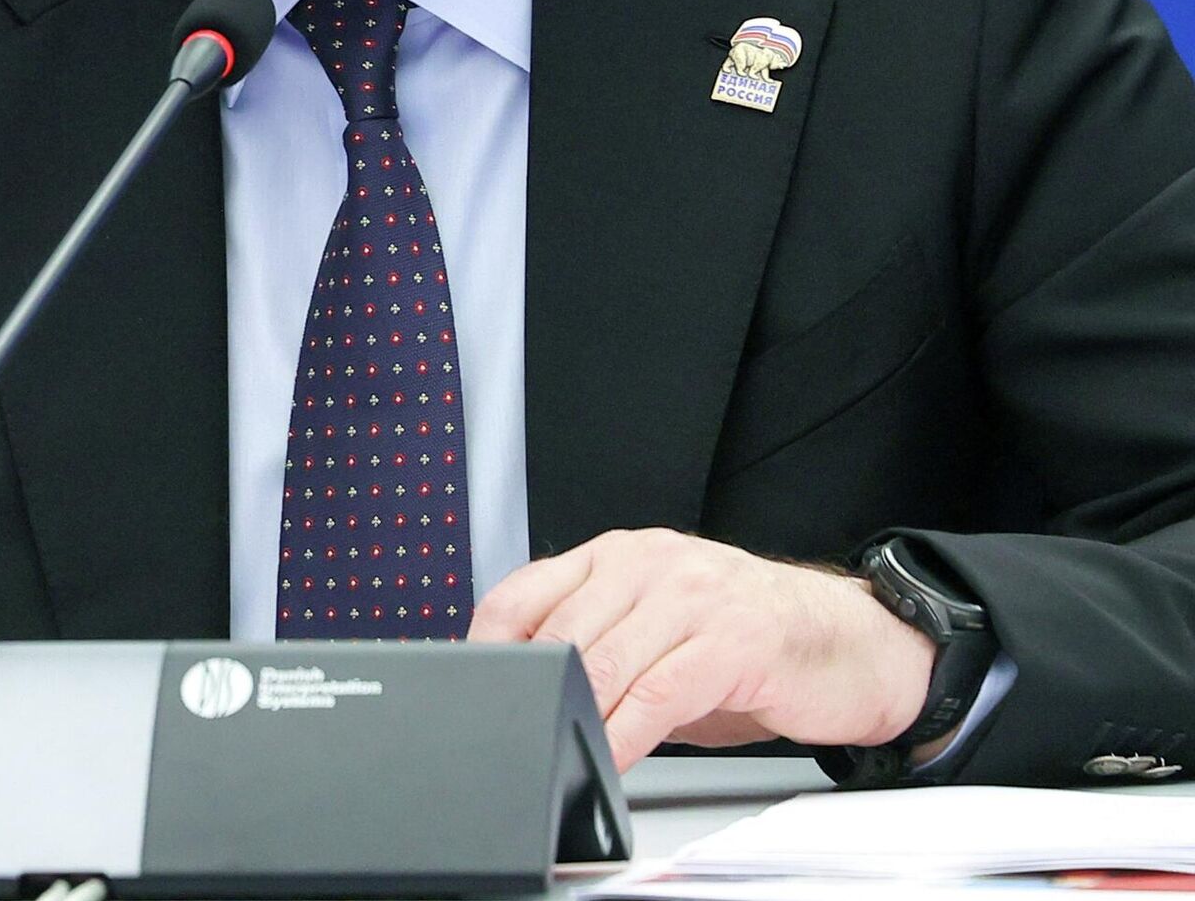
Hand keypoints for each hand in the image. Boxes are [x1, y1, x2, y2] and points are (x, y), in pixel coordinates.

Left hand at [468, 529, 933, 772]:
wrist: (847, 642)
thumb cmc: (743, 640)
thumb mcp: (657, 627)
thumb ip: (598, 641)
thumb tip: (528, 688)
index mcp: (617, 555)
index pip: (525, 590)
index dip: (487, 644)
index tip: (469, 689)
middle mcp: (647, 564)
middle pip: (560, 632)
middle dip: (533, 693)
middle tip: (513, 739)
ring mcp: (691, 596)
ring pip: (604, 663)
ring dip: (576, 720)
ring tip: (557, 756)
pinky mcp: (732, 641)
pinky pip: (658, 695)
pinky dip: (626, 735)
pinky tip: (612, 761)